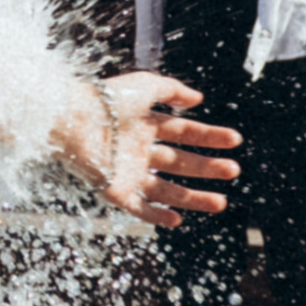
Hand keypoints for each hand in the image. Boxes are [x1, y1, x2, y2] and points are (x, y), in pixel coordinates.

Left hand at [58, 73, 238, 227]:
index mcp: (145, 123)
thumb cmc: (105, 99)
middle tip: (233, 170)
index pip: (184, 132)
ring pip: (166, 189)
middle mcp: (138, 149)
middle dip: (208, 167)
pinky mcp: (114, 190)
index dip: (209, 136)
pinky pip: (138, 207)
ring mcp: (127, 171)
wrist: (71, 119)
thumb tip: (198, 99)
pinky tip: (178, 220)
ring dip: (193, 197)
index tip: (234, 140)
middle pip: (180, 162)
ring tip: (220, 203)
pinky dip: (156, 215)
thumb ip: (173, 90)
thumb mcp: (145, 86)